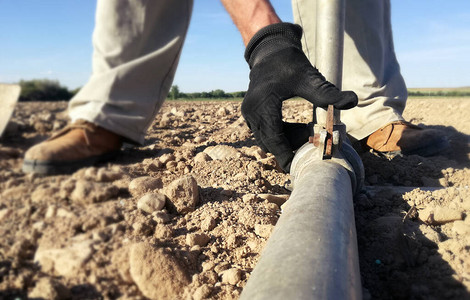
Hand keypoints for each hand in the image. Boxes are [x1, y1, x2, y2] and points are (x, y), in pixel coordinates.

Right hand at [242, 23, 357, 171]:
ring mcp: (249, 113)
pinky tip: (296, 127)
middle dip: (289, 147)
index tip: (295, 167)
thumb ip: (327, 93)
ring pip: (266, 139)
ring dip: (285, 141)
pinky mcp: (251, 113)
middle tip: (310, 142)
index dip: (285, 154)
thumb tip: (352, 101)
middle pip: (269, 142)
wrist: (270, 51)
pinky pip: (264, 132)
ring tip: (305, 131)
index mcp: (263, 104)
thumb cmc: (288, 63)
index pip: (274, 138)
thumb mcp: (308, 78)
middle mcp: (251, 111)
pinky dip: (280, 134)